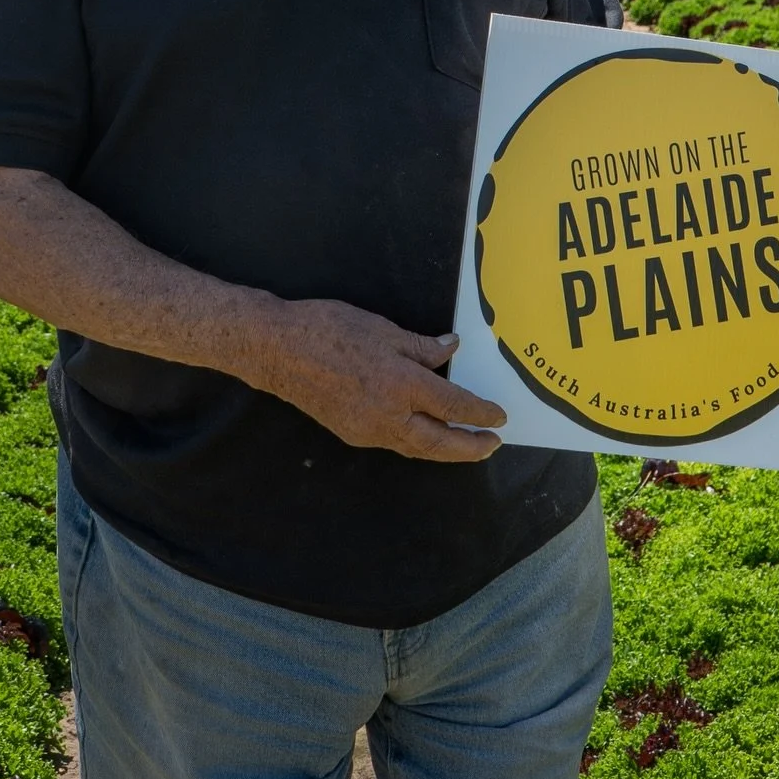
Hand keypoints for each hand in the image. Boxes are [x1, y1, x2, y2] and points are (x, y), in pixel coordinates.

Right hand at [260, 298, 505, 461]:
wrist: (278, 351)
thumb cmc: (330, 329)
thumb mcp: (382, 329)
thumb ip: (421, 346)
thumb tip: (450, 349)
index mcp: (401, 384)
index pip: (452, 406)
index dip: (480, 413)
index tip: (499, 417)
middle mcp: (389, 415)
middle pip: (439, 442)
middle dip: (470, 448)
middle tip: (493, 445)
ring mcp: (369, 430)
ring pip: (416, 448)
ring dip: (445, 450)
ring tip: (466, 446)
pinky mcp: (352, 433)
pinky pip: (395, 443)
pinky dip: (418, 443)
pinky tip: (425, 435)